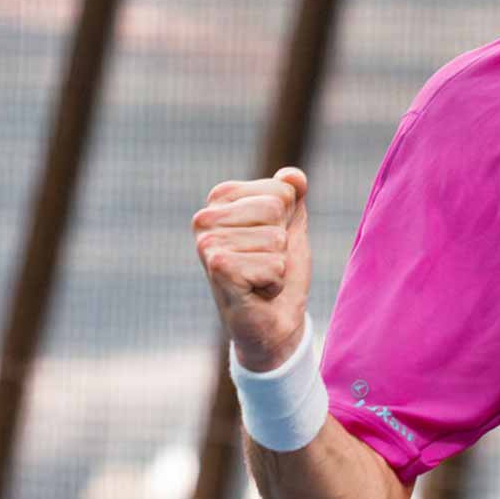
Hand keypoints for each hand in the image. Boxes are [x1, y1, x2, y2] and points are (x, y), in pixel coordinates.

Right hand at [193, 165, 310, 369]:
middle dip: (282, 242)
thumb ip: (292, 194)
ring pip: (276, 239)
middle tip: (263, 262)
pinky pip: (274, 265)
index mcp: (220, 198)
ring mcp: (207, 243)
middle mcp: (205, 217)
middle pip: (277, 210)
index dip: (287, 220)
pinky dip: (274, 283)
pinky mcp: (217, 268)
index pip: (281, 189)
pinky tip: (255, 291)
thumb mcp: (290, 224)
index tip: (268, 241)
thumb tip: (293, 176)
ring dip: (278, 265)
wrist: (272, 322)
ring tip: (259, 277)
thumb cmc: (277, 268)